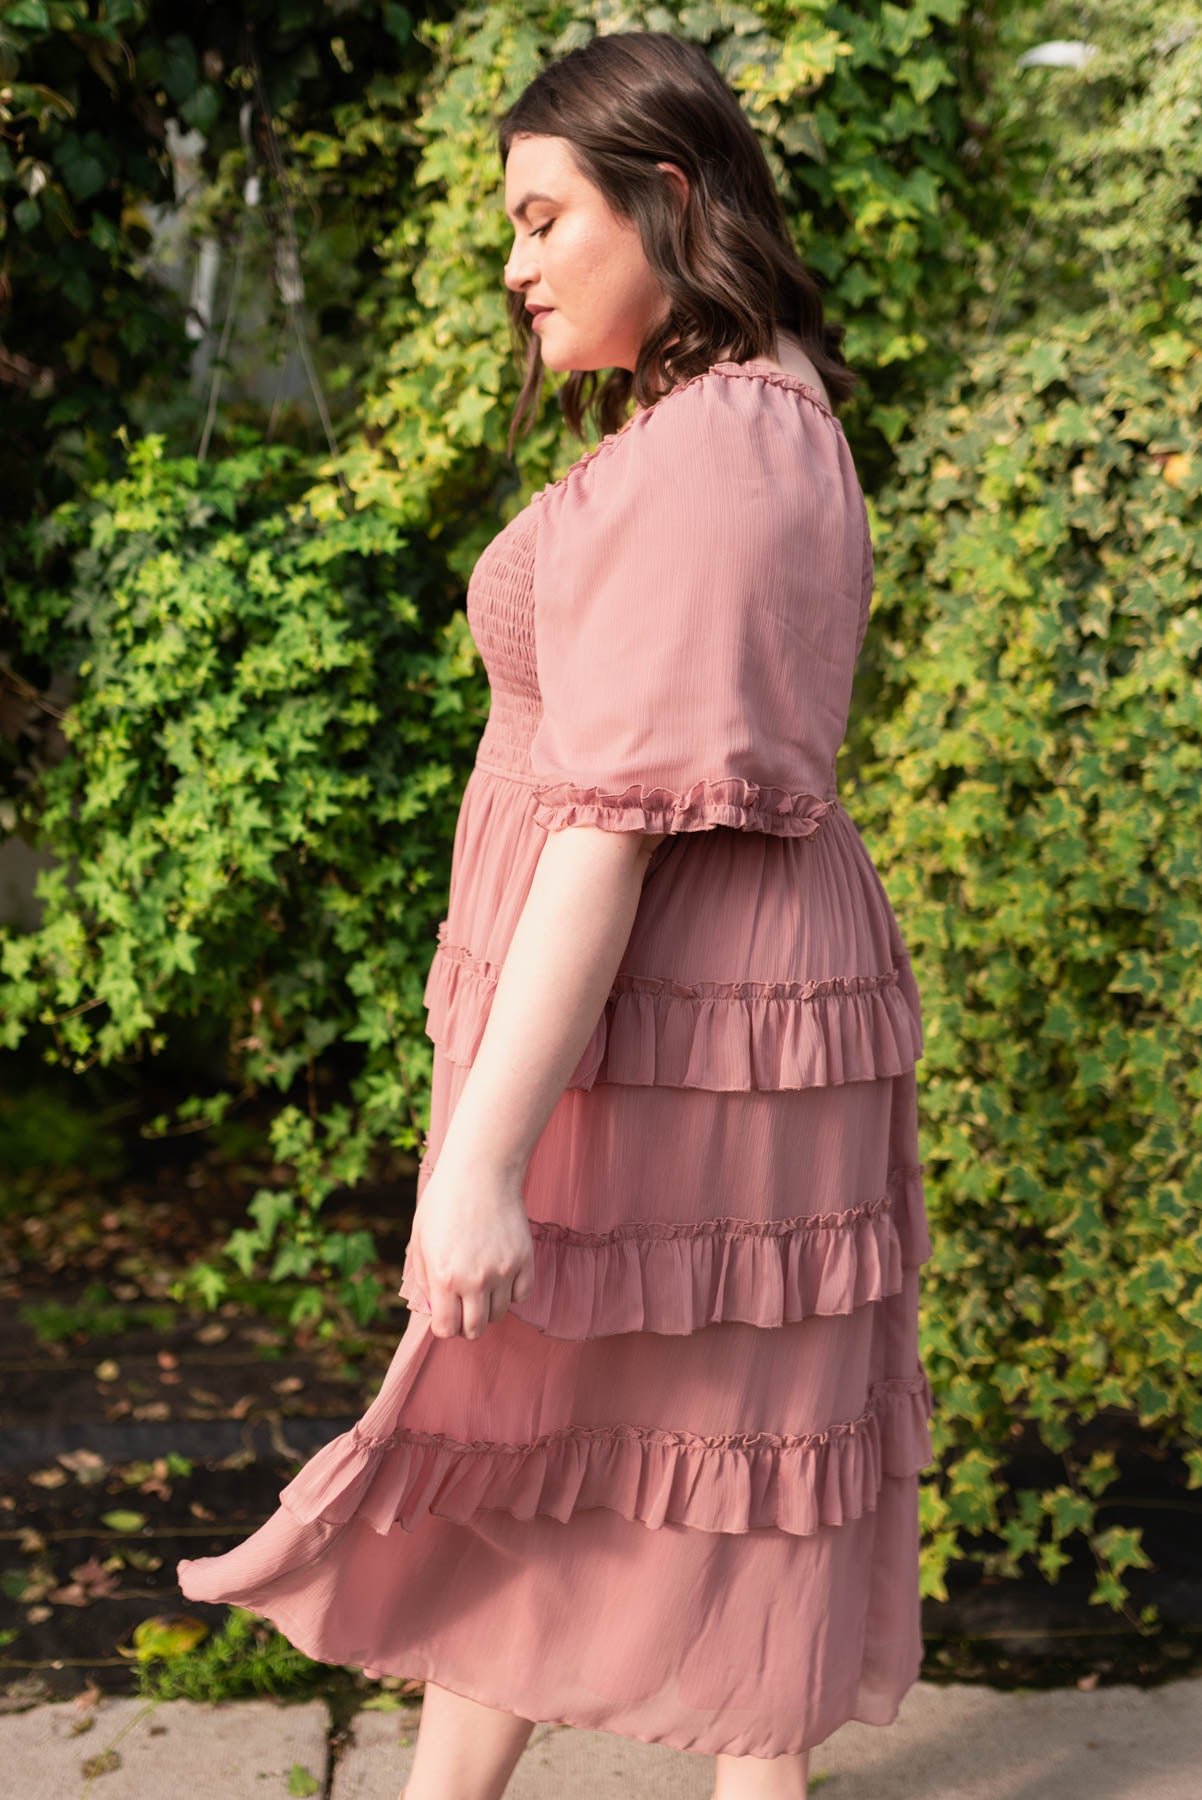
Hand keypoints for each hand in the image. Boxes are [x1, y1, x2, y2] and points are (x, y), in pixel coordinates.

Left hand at [403, 1149, 535, 1340]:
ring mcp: (503, 1270)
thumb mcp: (421, 1240)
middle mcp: (475, 1279)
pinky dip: (512, 1292)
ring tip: (482, 1286)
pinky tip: (501, 1276)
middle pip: (475, 1329)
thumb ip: (425, 1279)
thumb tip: (435, 1307)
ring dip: (489, 1307)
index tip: (446, 1314)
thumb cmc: (444, 1202)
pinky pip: (522, 1295)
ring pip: (499, 1314)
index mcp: (444, 1277)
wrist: (480, 1171)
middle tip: (464, 1308)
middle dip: (466, 1325)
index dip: (445, 1326)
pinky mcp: (524, 1259)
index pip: (447, 1328)